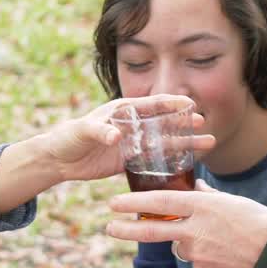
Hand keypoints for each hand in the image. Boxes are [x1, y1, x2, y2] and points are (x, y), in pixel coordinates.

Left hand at [39, 94, 213, 182]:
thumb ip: (99, 131)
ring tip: (207, 144)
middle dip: (185, 123)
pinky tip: (188, 164)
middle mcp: (132, 125)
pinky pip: (155, 160)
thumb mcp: (82, 131)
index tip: (190, 103)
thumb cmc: (68, 138)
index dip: (171, 103)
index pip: (152, 104)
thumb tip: (116, 136)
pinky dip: (171, 161)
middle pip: (164, 122)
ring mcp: (133, 143)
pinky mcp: (130, 161)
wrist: (58, 160)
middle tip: (205, 125)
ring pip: (164, 142)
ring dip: (185, 143)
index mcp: (123, 110)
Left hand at [105, 180, 266, 267]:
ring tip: (221, 241)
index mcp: (203, 207)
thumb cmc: (262, 224)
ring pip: (181, 247)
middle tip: (109, 227)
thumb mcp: (234, 202)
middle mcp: (196, 231)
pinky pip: (197, 262)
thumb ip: (208, 197)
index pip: (160, 203)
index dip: (135, 203)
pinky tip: (227, 256)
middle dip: (128, 229)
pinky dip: (206, 258)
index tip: (115, 203)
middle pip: (153, 231)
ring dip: (190, 242)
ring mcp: (198, 255)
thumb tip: (193, 190)